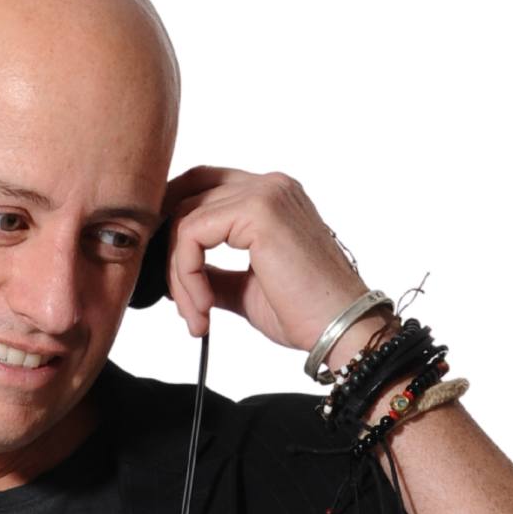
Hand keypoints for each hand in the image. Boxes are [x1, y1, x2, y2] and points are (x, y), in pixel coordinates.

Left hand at [160, 164, 374, 357]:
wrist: (341, 329)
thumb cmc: (307, 314)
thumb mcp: (246, 288)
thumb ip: (212, 272)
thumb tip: (176, 275)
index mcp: (272, 195)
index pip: (205, 184)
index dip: (176, 220)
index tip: (171, 270)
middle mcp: (270, 184)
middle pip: (188, 194)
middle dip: (170, 251)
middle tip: (180, 301)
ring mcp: (265, 192)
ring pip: (185, 219)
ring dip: (180, 276)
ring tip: (197, 316)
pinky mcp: (257, 212)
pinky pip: (192, 235)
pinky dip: (186, 276)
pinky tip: (204, 309)